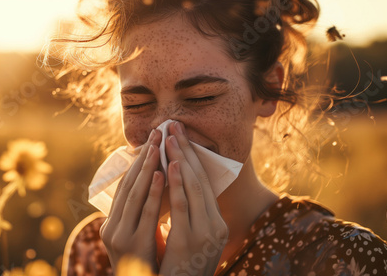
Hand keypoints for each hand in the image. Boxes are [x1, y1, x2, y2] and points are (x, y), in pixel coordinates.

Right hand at [99, 129, 164, 272]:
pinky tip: (163, 174)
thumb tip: (155, 191)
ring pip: (135, 195)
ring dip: (147, 169)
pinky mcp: (134, 245)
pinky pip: (145, 214)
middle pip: (128, 185)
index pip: (125, 186)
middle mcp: (112, 227)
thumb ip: (141, 218)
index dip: (138, 163)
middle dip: (143, 158)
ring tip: (158, 146)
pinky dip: (154, 192)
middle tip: (156, 133)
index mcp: (112, 224)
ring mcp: (120, 236)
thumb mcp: (139, 238)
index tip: (150, 141)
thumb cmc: (147, 267)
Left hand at [160, 121, 227, 275]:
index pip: (205, 183)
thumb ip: (188, 217)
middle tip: (174, 126)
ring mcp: (205, 234)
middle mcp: (216, 226)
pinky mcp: (190, 241)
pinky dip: (177, 185)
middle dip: (187, 151)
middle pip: (201, 180)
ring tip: (171, 137)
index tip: (180, 137)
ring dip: (181, 160)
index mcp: (216, 224)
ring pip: (194, 188)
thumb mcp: (190, 239)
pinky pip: (183, 207)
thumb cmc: (181, 269)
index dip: (192, 157)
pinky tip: (170, 166)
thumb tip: (176, 190)